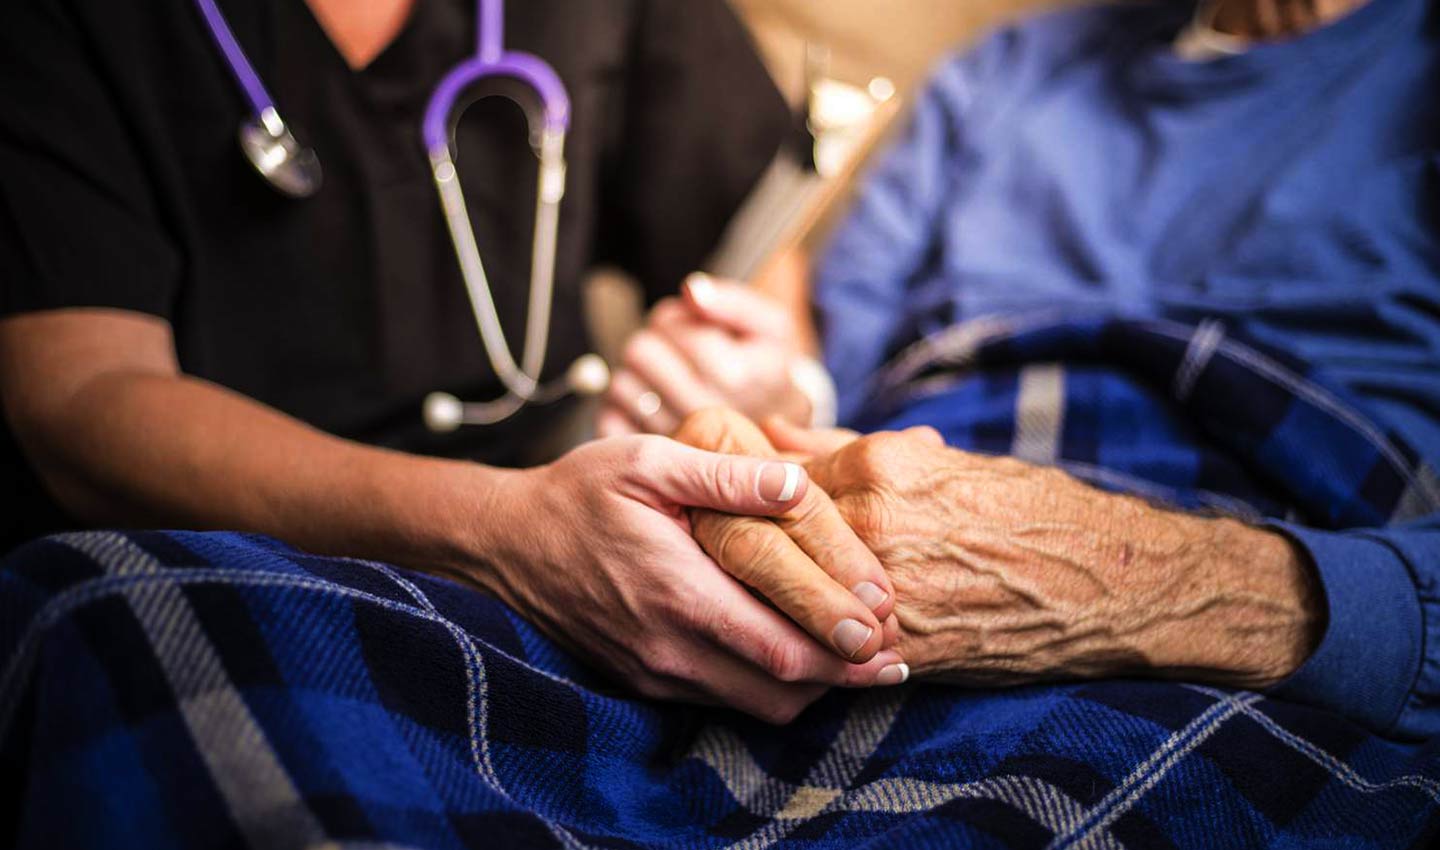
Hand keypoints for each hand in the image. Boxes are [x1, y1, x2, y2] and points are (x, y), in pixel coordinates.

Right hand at [457, 434, 905, 723]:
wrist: (504, 544)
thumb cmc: (580, 492)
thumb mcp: (649, 461)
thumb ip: (727, 475)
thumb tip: (797, 484)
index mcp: (678, 593)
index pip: (783, 647)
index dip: (846, 650)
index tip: (893, 637)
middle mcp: (669, 649)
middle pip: (781, 691)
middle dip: (844, 678)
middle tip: (895, 657)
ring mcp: (654, 673)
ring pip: (755, 704)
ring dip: (809, 688)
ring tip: (856, 658)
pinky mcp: (643, 682)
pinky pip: (722, 700)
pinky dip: (767, 686)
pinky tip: (794, 654)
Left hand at [597, 275, 812, 436]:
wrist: (776, 436)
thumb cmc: (767, 371)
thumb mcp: (770, 328)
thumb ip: (732, 302)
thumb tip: (691, 291)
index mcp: (734, 375)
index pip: (669, 325)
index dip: (672, 318)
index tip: (689, 327)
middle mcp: (703, 412)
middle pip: (639, 352)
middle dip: (652, 342)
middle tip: (673, 351)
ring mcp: (676, 440)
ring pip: (620, 384)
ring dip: (636, 374)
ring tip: (665, 379)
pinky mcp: (653, 459)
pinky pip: (611, 419)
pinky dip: (623, 407)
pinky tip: (652, 404)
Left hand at [756, 420, 1325, 689]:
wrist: (1108, 580)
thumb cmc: (1025, 508)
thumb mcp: (938, 460)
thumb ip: (846, 447)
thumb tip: (774, 433)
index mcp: (882, 466)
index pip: (772, 476)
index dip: (733, 487)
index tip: (706, 495)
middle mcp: (877, 525)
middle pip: (761, 535)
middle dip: (722, 539)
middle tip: (694, 543)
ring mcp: (889, 590)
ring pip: (786, 596)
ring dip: (752, 596)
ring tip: (725, 591)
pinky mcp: (907, 648)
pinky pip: (828, 647)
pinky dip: (801, 643)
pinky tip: (783, 637)